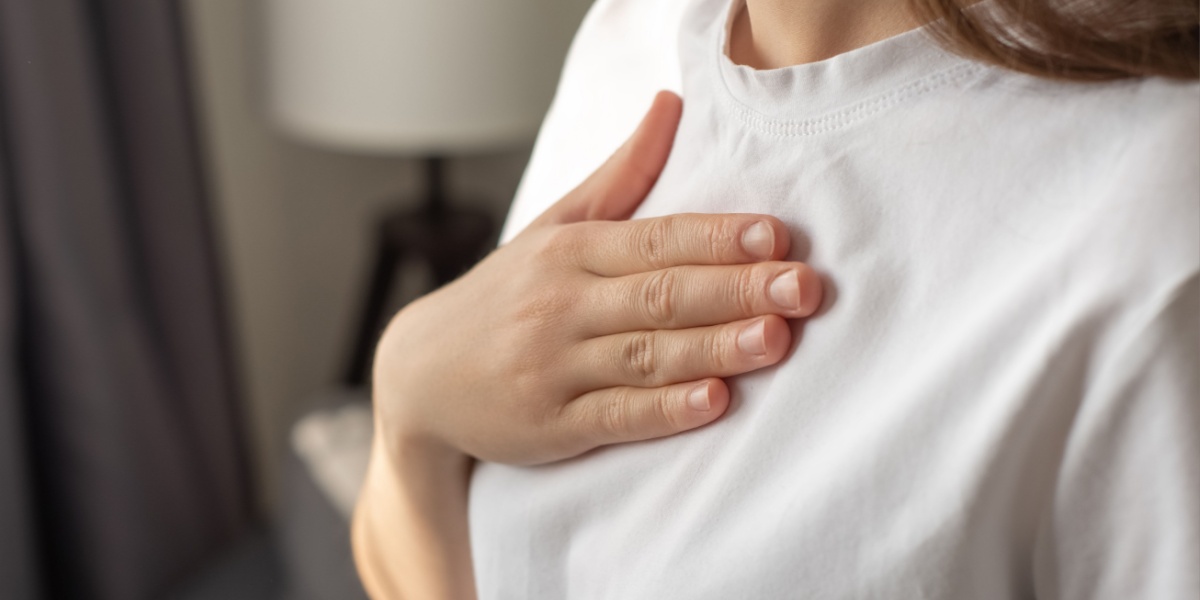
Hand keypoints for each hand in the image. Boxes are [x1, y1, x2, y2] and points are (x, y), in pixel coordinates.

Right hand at [372, 91, 821, 465]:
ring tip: (774, 339)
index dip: (717, 237)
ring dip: (712, 346)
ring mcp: (552, 368)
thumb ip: (620, 176)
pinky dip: (663, 410)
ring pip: (644, 354)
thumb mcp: (554, 228)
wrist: (420, 373)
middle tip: (802, 287)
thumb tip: (670, 105)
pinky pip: (614, 417)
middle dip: (735, 289)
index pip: (654, 239)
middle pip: (659, 294)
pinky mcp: (548, 426)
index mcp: (569, 252)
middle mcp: (559, 305)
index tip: (776, 236)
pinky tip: (711, 401)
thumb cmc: (504, 295)